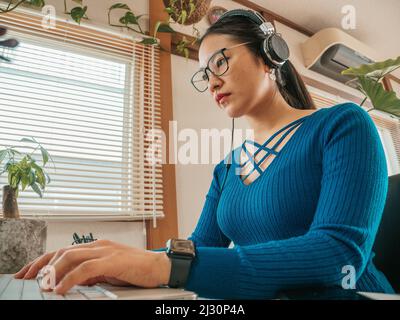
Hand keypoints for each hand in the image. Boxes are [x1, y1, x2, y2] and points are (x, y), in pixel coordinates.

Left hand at [14, 239, 170, 294]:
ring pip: (70, 257)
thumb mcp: (109, 272)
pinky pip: (85, 268)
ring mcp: (105, 251)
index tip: (27, 273)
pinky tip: (61, 289)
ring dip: (52, 271)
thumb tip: (73, 281)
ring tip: (42, 285)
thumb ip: (91, 273)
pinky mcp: (113, 260)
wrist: (159, 267)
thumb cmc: (136, 270)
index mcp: (96, 247)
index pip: (63, 251)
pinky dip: (70, 278)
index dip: (43, 261)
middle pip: (62, 251)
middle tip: (25, 278)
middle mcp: (98, 245)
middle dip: (40, 265)